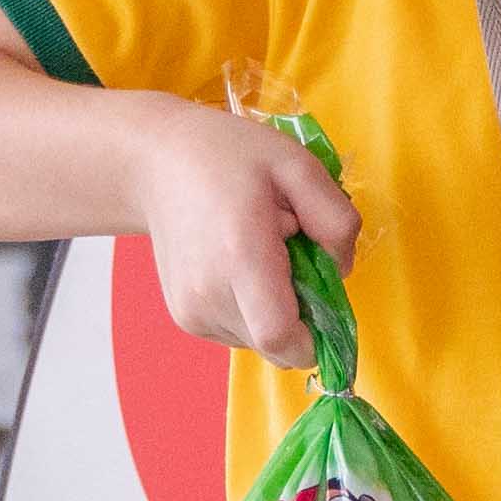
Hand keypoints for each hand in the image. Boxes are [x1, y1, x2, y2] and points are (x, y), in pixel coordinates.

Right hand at [129, 102, 357, 369]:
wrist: (159, 163)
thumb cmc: (230, 157)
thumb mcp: (298, 166)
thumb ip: (336, 220)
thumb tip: (341, 272)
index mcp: (239, 257)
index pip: (281, 338)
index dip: (315, 334)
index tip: (322, 295)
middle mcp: (208, 296)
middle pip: (276, 344)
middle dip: (299, 311)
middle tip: (288, 254)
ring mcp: (190, 312)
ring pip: (259, 341)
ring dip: (274, 308)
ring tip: (258, 253)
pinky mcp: (184, 318)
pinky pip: (239, 332)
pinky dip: (252, 308)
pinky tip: (237, 263)